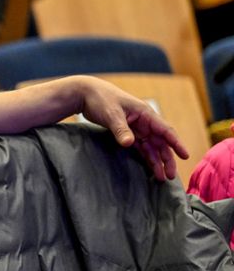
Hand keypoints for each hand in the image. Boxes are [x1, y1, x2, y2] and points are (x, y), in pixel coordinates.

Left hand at [72, 76, 188, 180]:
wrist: (85, 93)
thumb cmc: (101, 99)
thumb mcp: (111, 114)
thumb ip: (121, 129)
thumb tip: (129, 144)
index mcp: (145, 113)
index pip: (165, 130)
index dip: (176, 143)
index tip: (185, 156)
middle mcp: (144, 121)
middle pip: (161, 142)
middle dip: (167, 159)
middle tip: (170, 176)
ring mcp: (136, 127)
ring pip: (151, 147)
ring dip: (156, 161)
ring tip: (160, 177)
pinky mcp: (128, 132)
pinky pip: (141, 147)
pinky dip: (145, 157)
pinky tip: (150, 168)